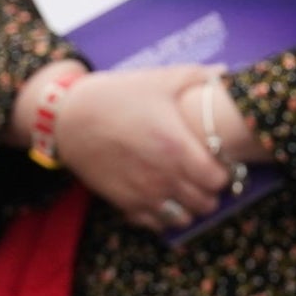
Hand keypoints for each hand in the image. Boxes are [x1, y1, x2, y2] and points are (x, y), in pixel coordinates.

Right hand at [53, 66, 231, 230]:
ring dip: (189, 207)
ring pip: (183, 219)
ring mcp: (144, 193)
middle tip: (204, 177)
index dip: (223, 173)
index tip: (219, 163)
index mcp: (178, 148)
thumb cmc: (118, 96)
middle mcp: (164, 177)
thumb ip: (198, 76)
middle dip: (210, 192)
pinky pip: (154, 224)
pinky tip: (161, 196)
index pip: (219, 180)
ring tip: (185, 189)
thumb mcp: (160, 80)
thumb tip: (225, 71)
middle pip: (206, 203)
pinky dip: (163, 215)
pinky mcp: (124, 203)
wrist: (70, 117)